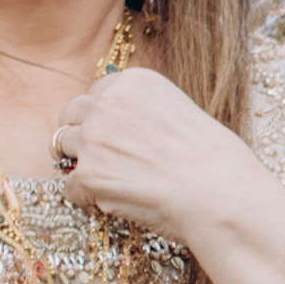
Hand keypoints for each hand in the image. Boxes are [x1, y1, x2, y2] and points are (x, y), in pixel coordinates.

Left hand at [50, 68, 284, 283]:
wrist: (220, 192)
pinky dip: (88, 197)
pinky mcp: (88, 174)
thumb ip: (144, 112)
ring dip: (82, 163)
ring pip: (64, 146)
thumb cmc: (212, 159)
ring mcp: (94, 137)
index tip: (114, 136)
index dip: (102, 116)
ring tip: (110, 182)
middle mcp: (108, 101)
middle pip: (72, 113)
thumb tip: (119, 131)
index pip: (97, 92)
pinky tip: (116, 202)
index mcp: (134, 81)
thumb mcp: (180, 112)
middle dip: (82, 135)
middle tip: (100, 159)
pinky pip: (70, 186)